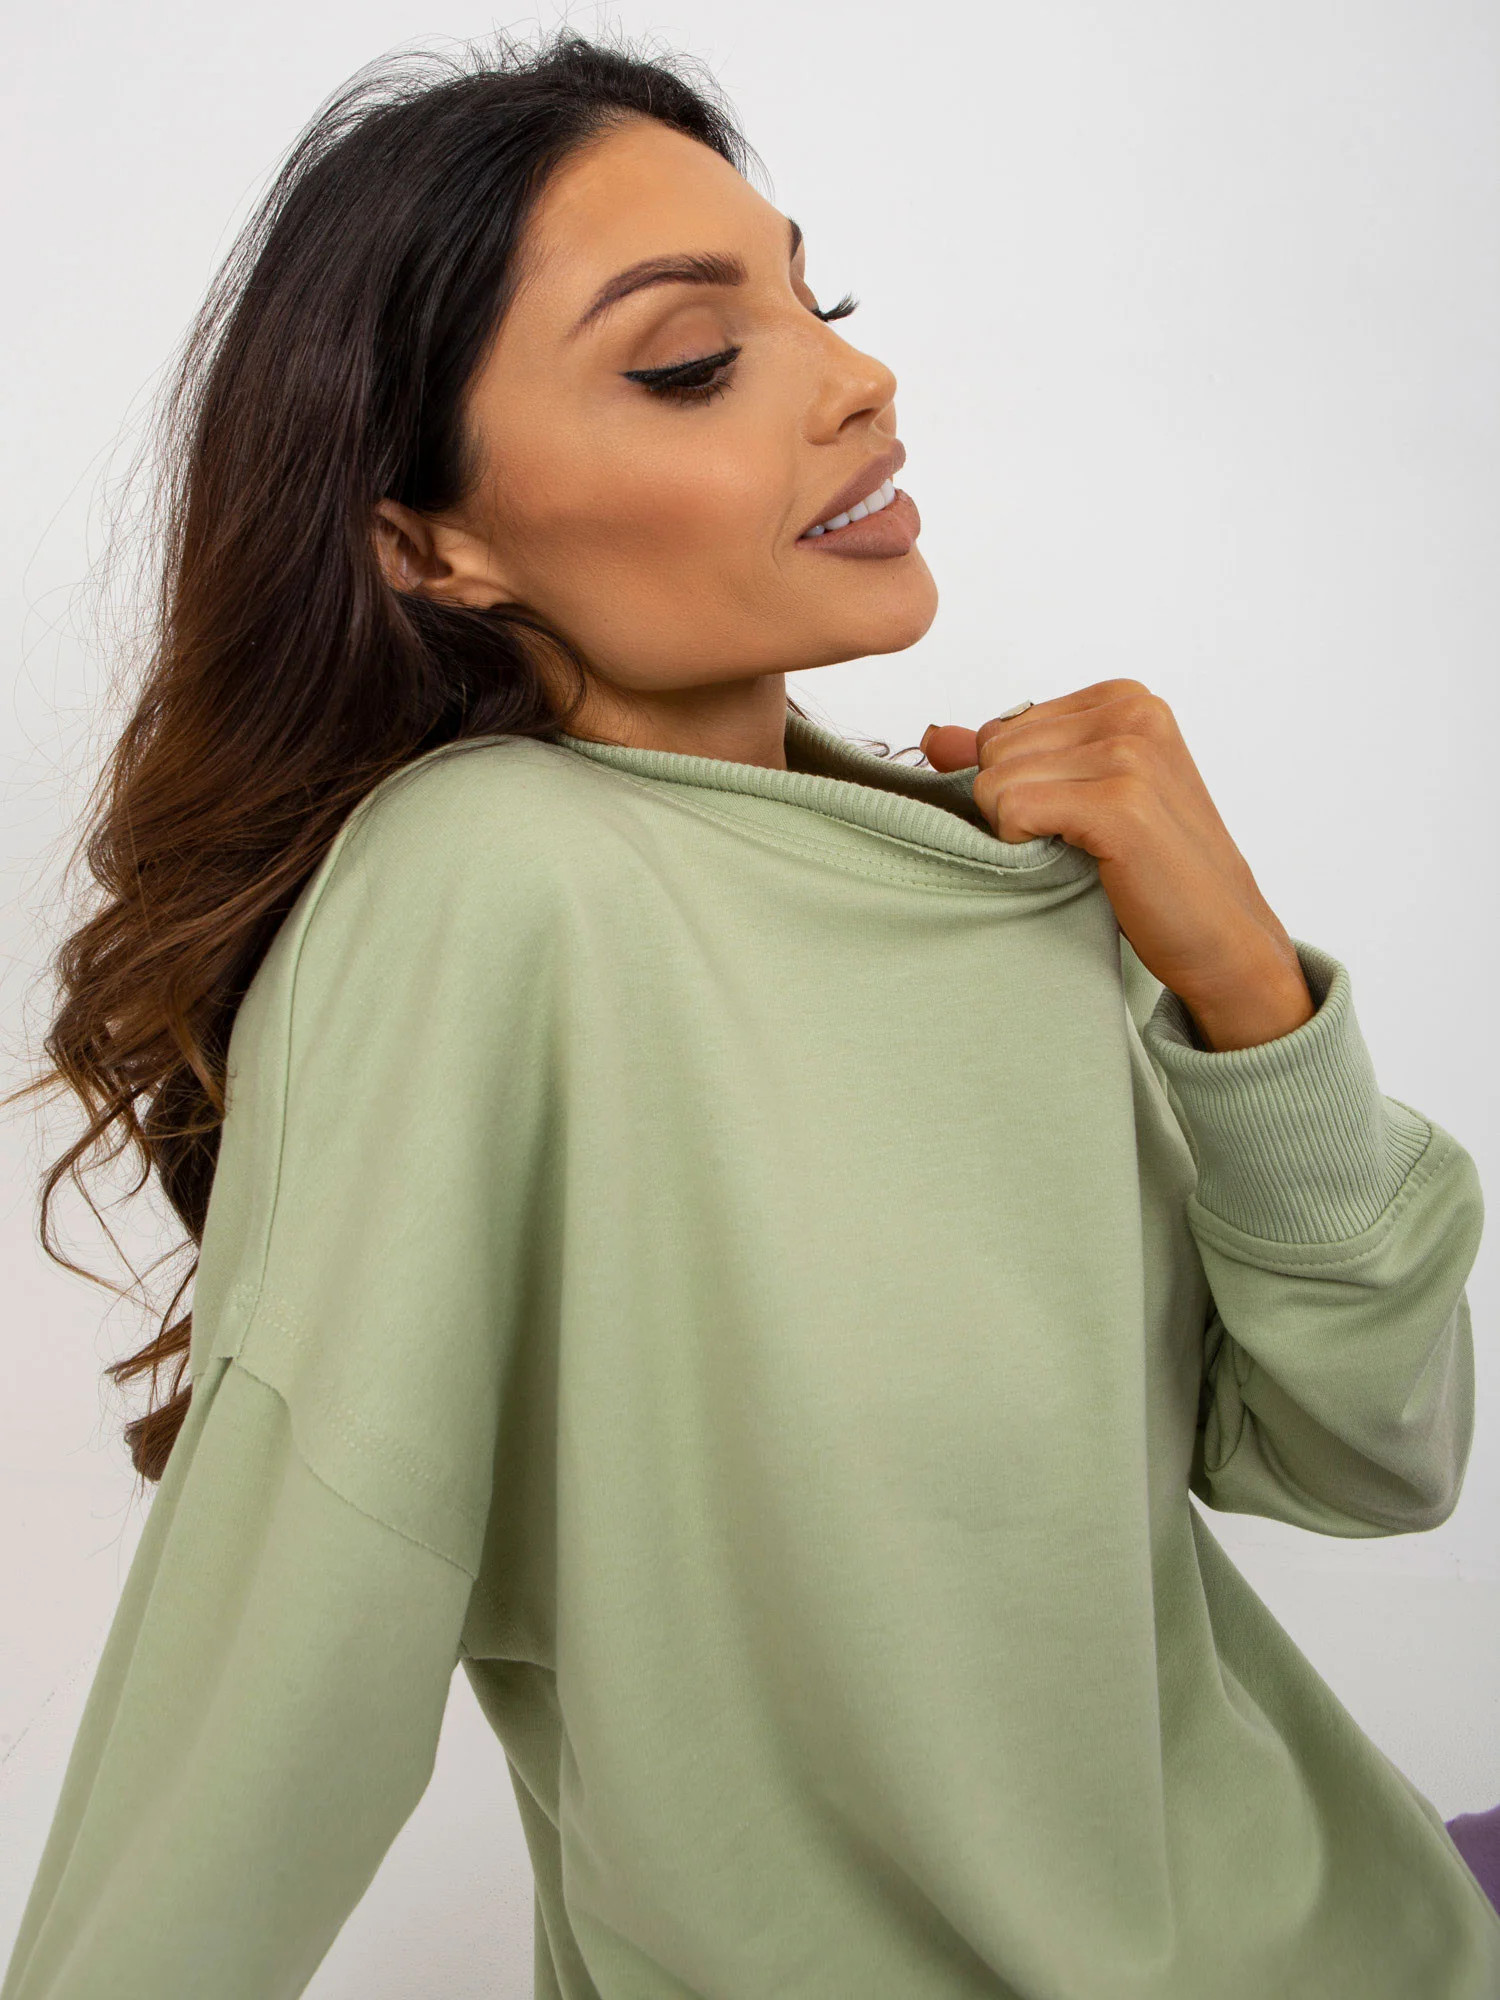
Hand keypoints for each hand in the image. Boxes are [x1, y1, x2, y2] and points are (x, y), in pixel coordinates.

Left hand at [921, 679, 1315, 1051]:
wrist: (1223, 938)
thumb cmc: (1153, 874)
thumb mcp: (1077, 799)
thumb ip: (1012, 760)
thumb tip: (936, 737)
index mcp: (1126, 699)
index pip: (1001, 730)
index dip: (1016, 788)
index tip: (1071, 821)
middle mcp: (1133, 712)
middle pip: (992, 750)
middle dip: (1013, 808)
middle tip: (1074, 845)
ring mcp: (1131, 753)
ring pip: (994, 781)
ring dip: (1020, 833)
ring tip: (1081, 855)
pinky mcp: (1121, 802)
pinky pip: (1011, 810)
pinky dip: (1024, 848)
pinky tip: (1074, 864)